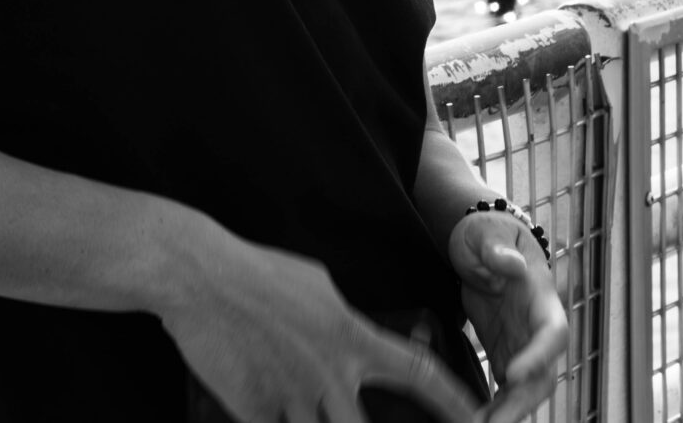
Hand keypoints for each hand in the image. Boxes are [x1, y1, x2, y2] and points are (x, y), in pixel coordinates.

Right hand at [160, 229, 479, 422]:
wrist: (201, 277)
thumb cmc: (261, 273)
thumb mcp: (320, 288)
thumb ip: (347, 325)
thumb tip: (360, 344)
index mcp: (352, 338)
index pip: (421, 376)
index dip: (456, 403)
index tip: (481, 419)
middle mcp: (330, 375)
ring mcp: (292, 399)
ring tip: (323, 419)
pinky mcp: (254, 413)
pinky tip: (277, 414)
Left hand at [449, 211, 567, 422]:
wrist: (481, 245)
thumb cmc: (487, 235)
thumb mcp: (486, 234)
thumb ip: (497, 249)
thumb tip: (510, 263)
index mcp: (542, 297)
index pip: (553, 332)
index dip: (539, 356)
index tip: (514, 373)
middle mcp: (538, 328)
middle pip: (545, 373)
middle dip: (523, 401)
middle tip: (495, 422)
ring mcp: (524, 345)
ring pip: (527, 389)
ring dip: (509, 411)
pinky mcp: (506, 354)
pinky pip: (506, 389)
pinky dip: (494, 407)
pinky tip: (474, 420)